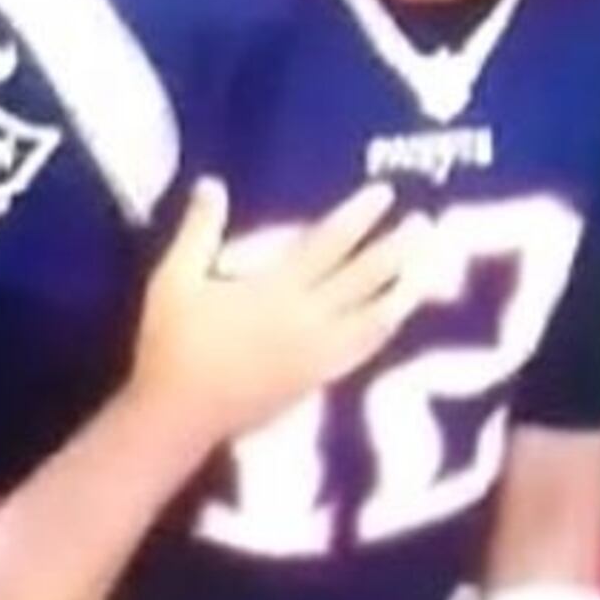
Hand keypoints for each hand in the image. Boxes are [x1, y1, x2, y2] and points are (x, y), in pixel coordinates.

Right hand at [128, 179, 426, 445]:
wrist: (177, 415)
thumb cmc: (172, 345)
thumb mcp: (174, 280)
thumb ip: (198, 231)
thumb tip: (213, 183)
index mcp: (274, 291)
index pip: (327, 245)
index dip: (358, 217)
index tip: (384, 192)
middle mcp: (306, 320)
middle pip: (364, 278)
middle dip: (397, 248)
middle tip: (425, 222)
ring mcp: (317, 355)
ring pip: (375, 319)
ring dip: (403, 290)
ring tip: (427, 270)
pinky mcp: (316, 381)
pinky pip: (362, 351)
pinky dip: (383, 330)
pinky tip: (395, 319)